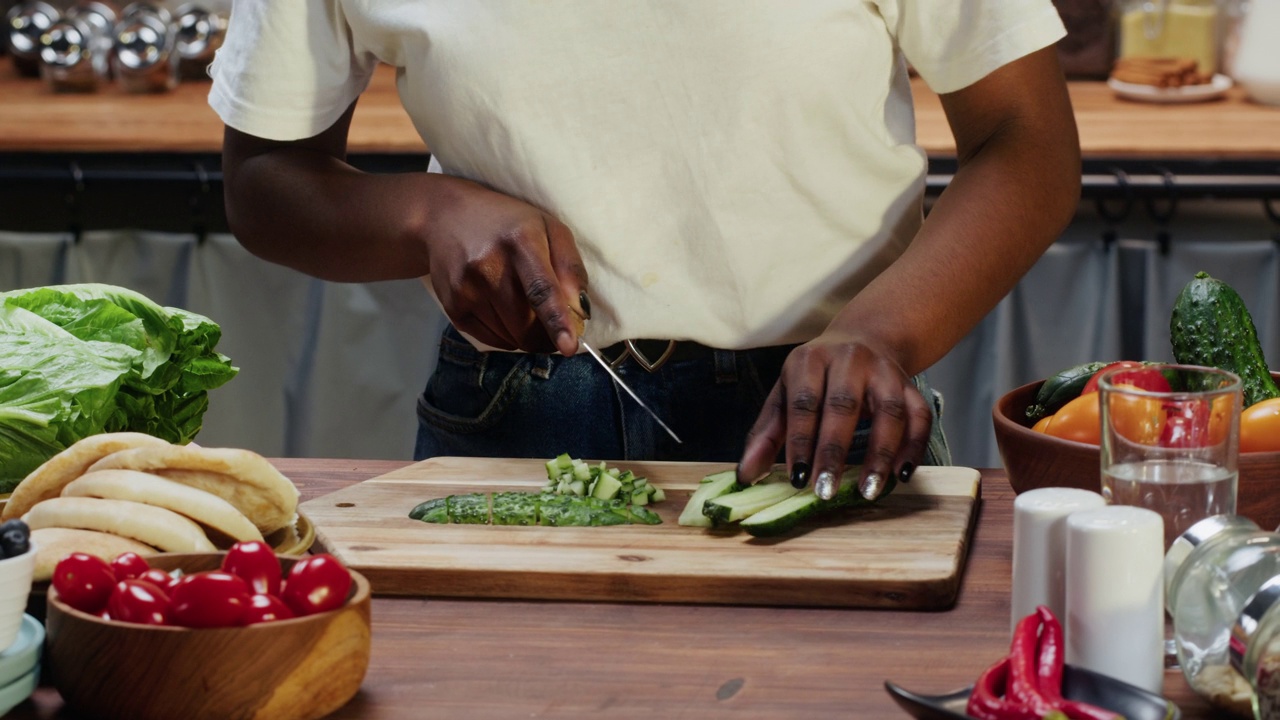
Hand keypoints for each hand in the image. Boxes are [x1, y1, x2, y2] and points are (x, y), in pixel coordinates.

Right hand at [424, 177, 586, 354]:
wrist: (446, 217)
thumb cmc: (508, 224)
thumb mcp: (548, 228)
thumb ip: (570, 267)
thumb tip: (580, 310)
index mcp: (520, 241)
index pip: (541, 290)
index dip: (557, 321)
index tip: (569, 347)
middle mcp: (488, 266)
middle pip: (526, 325)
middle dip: (547, 336)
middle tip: (554, 327)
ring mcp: (466, 288)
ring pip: (510, 338)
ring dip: (526, 335)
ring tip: (522, 307)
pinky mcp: (452, 306)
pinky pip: (490, 340)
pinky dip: (506, 336)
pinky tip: (504, 312)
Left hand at [736, 331, 932, 500]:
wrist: (863, 340)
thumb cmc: (815, 378)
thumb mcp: (784, 396)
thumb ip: (766, 435)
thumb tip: (745, 476)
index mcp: (810, 360)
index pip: (804, 402)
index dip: (800, 441)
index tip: (798, 478)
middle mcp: (850, 360)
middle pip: (844, 406)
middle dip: (833, 452)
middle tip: (825, 490)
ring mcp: (885, 371)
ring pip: (889, 411)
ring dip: (880, 453)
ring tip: (868, 490)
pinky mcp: (911, 386)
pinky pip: (919, 416)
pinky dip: (913, 447)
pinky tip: (901, 475)